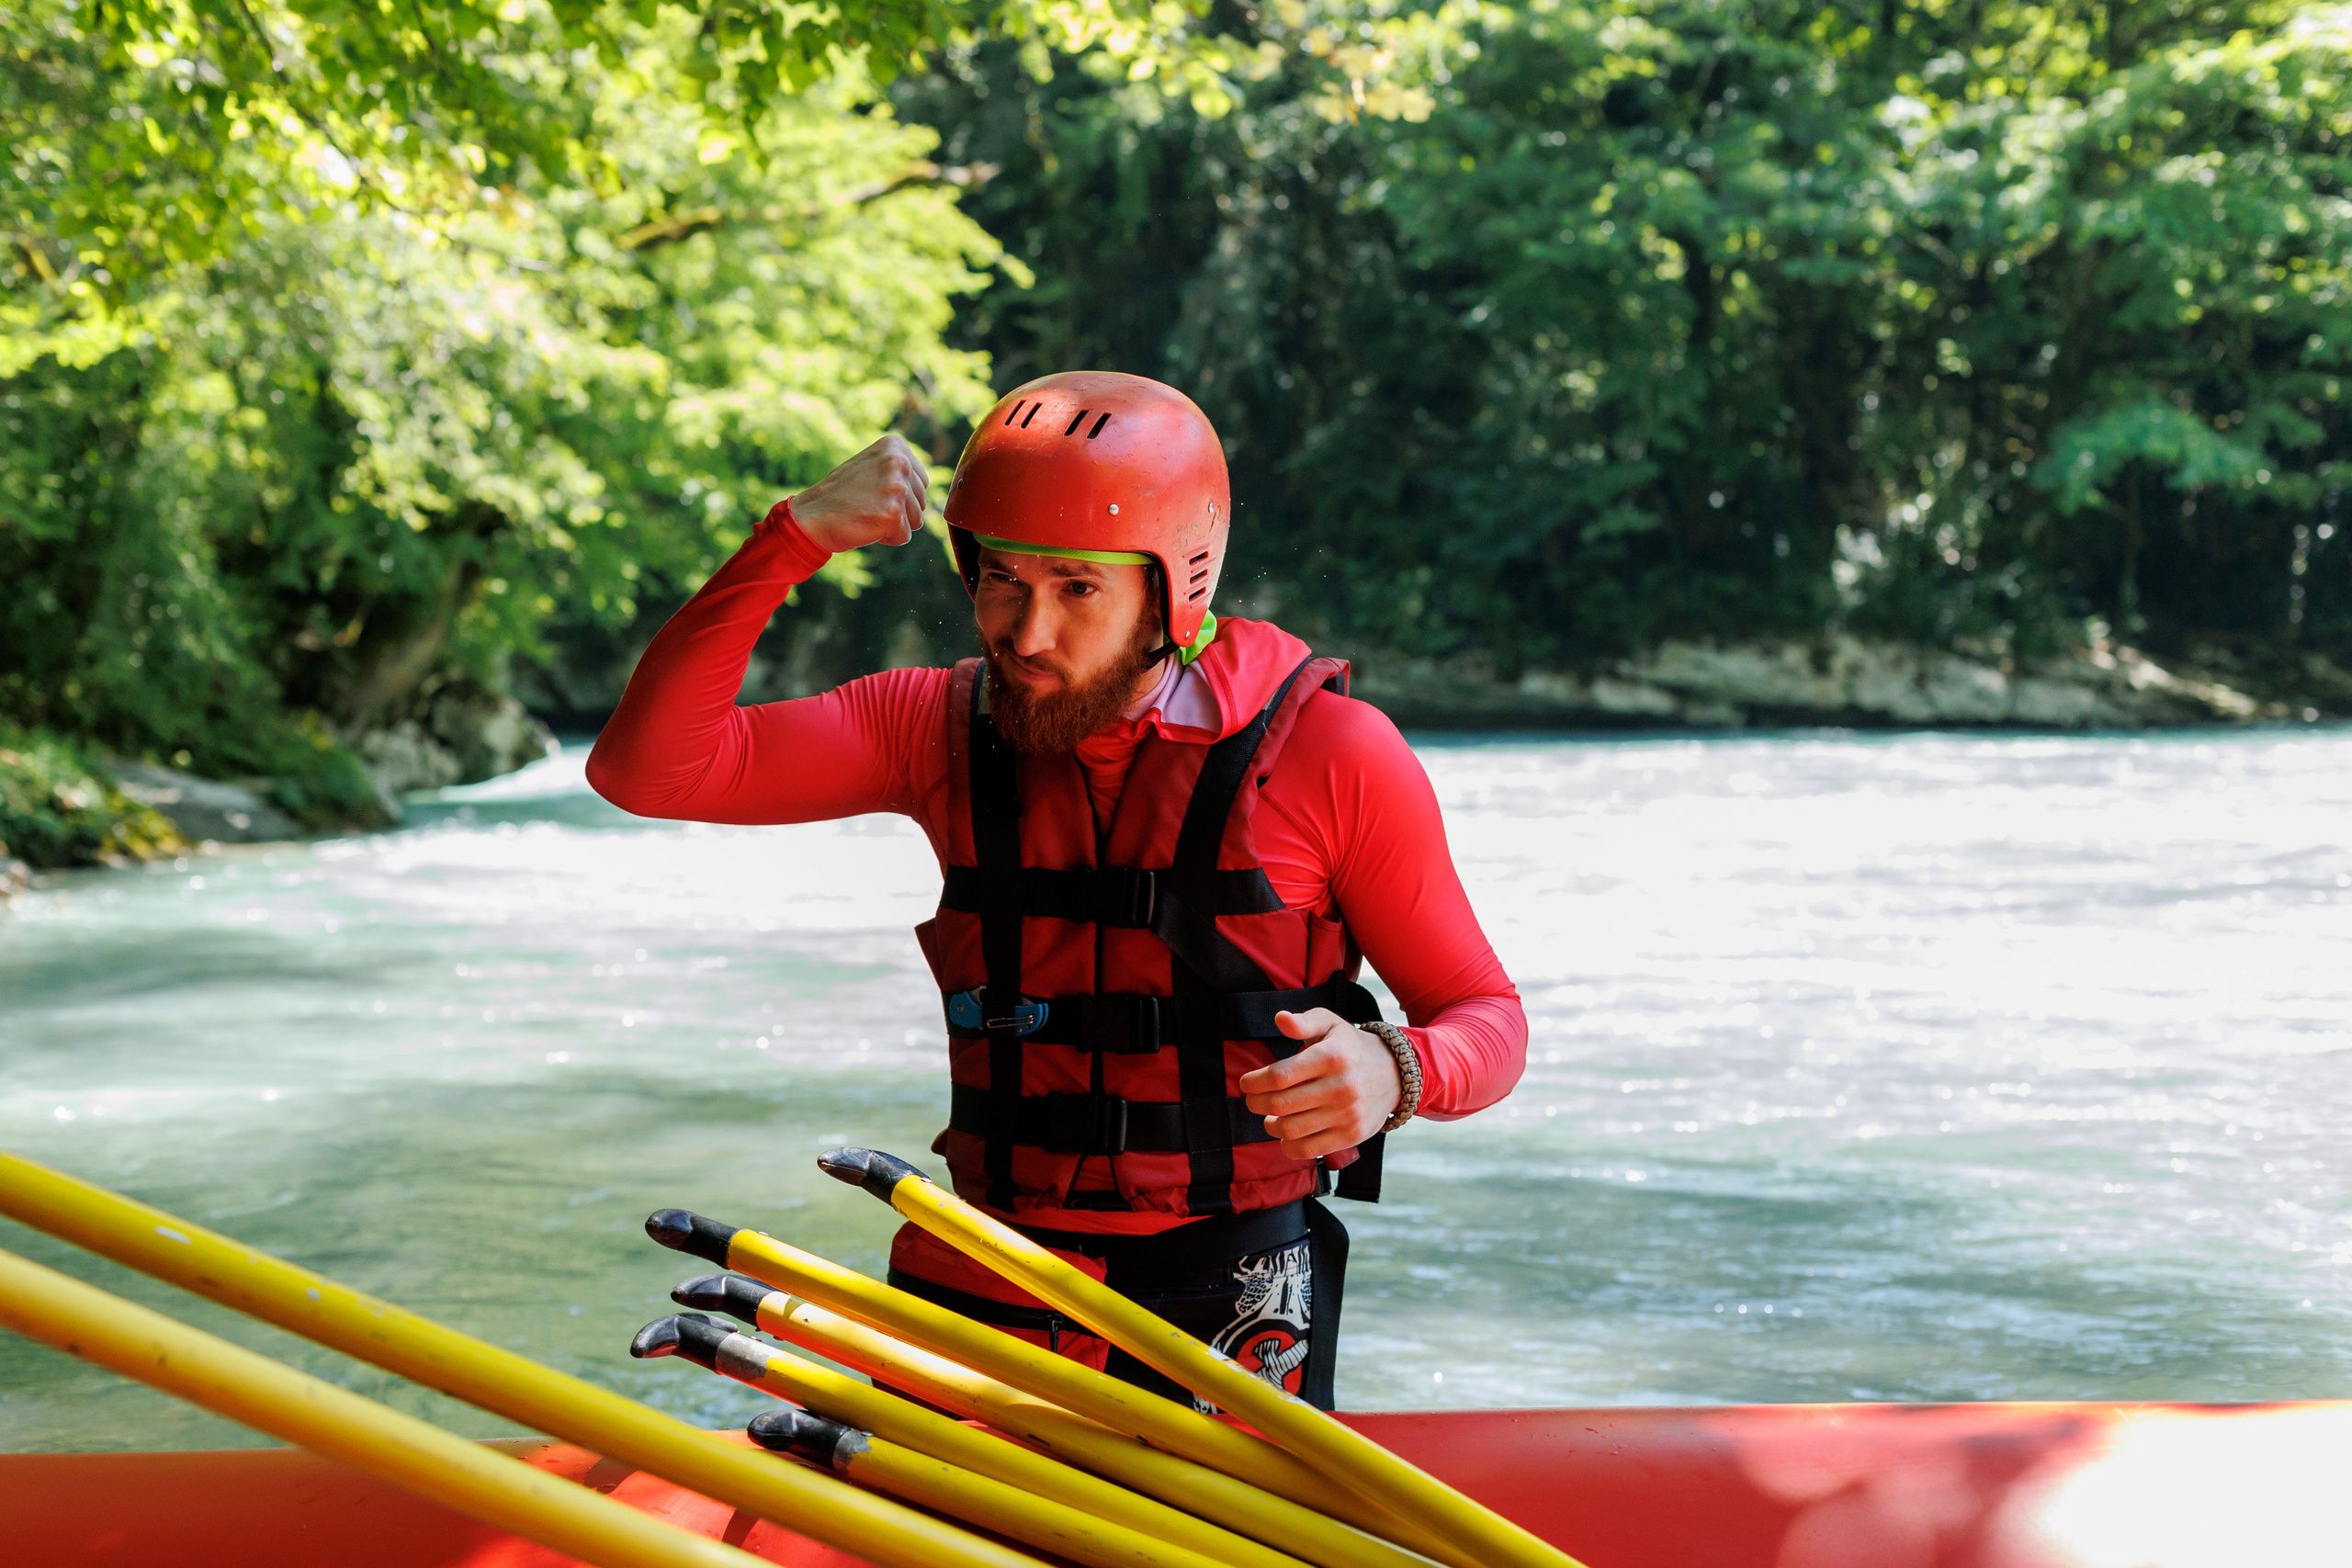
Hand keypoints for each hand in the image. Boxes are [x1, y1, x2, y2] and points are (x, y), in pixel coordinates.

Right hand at [786, 435, 929, 553]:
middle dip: (898, 511)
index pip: (921, 482)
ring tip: (867, 513)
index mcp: (895, 445)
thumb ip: (899, 469)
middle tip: (867, 504)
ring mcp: (897, 487)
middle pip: (922, 502)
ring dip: (893, 524)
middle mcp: (899, 462)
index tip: (872, 490)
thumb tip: (926, 484)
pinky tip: (865, 525)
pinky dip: (887, 538)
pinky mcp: (893, 513)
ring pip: (916, 521)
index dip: (899, 495)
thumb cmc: (841, 495)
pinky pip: (903, 536)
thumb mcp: (872, 466)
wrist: (811, 516)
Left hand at [1238, 1009, 1402, 1161]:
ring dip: (1269, 1125)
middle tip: (1253, 1100)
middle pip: (1280, 1104)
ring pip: (1290, 1129)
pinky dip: (1288, 1145)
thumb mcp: (1330, 1025)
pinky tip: (1286, 1133)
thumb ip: (1304, 1022)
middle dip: (1256, 1103)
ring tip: (1269, 1116)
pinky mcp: (1351, 1135)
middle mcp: (1341, 1086)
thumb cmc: (1349, 1047)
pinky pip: (1307, 1149)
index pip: (1279, 1076)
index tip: (1247, 1083)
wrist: (1394, 1074)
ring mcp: (1347, 1114)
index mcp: (1332, 1056)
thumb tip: (1280, 1019)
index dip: (1254, 1082)